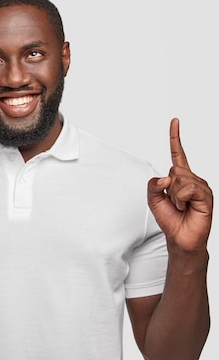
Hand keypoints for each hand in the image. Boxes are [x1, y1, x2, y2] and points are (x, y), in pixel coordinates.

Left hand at [148, 119, 212, 252]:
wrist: (180, 238)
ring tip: (180, 206)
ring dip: (174, 195)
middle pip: (174, 169)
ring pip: (180, 179)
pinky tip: (186, 207)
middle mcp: (193, 179)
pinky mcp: (206, 196)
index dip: (175, 137)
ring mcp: (201, 187)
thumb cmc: (169, 218)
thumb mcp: (153, 199)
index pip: (178, 153)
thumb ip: (152, 185)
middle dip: (168, 187)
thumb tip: (166, 178)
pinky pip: (188, 188)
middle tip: (174, 202)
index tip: (175, 121)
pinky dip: (181, 198)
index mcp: (180, 177)